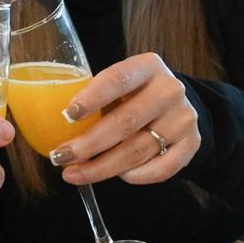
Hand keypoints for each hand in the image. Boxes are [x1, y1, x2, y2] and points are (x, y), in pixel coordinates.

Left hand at [47, 53, 198, 185]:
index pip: (118, 79)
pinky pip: (161, 169)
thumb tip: (51, 122)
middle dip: (89, 144)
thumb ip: (95, 96)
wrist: (178, 106)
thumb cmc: (135, 95)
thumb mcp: (119, 85)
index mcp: (148, 66)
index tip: (67, 115)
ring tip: (74, 174)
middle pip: (126, 122)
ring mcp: (184, 118)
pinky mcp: (192, 144)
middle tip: (61, 156)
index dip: (92, 97)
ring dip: (102, 167)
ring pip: (138, 150)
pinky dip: (135, 176)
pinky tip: (116, 177)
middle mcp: (170, 90)